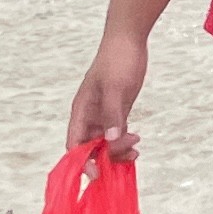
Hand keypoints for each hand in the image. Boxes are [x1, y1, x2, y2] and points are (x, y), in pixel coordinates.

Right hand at [68, 25, 151, 154]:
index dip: (82, 162)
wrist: (129, 39)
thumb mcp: (115, 87)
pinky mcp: (117, 110)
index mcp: (82, 111)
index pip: (75, 144)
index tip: (97, 174)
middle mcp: (90, 116)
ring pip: (105, 143)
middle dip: (106, 157)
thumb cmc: (118, 60)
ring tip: (136, 148)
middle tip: (130, 154)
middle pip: (91, 148)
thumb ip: (112, 115)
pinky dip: (124, 142)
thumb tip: (109, 142)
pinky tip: (136, 143)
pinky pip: (117, 134)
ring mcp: (103, 114)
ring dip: (118, 151)